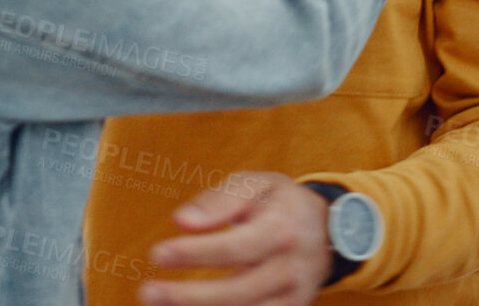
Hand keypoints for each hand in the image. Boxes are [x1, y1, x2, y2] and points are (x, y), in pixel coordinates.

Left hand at [140, 172, 331, 305]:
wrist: (331, 231)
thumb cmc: (282, 204)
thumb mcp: (257, 185)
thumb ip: (220, 199)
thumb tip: (182, 220)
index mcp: (281, 230)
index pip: (236, 247)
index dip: (195, 253)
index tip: (158, 253)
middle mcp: (289, 269)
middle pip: (237, 292)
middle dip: (189, 298)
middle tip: (147, 293)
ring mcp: (292, 297)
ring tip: (160, 304)